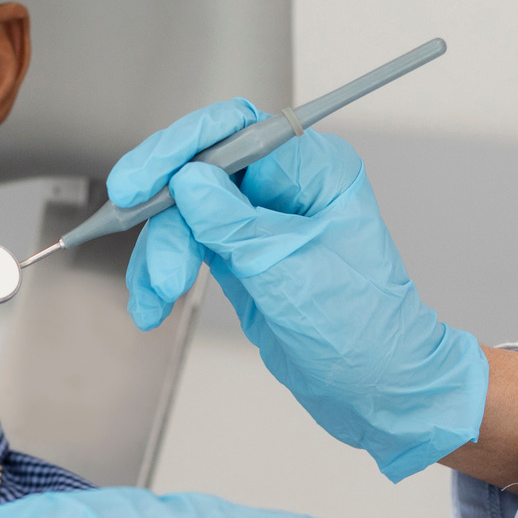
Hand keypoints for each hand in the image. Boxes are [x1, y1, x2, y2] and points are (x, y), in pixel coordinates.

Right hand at [108, 99, 488, 479]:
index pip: (233, 130)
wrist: (378, 388)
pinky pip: (184, 245)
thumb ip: (234, 223)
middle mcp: (283, 185)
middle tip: (151, 261)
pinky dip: (161, 274)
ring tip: (158, 297)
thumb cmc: (365, 330)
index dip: (178, 151)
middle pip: (196, 171)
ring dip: (159, 255)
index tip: (138, 185)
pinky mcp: (237, 251)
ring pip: (181, 213)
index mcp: (314, 169)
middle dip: (165, 220)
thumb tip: (186, 180)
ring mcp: (257, 218)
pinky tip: (154, 302)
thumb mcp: (291, 272)